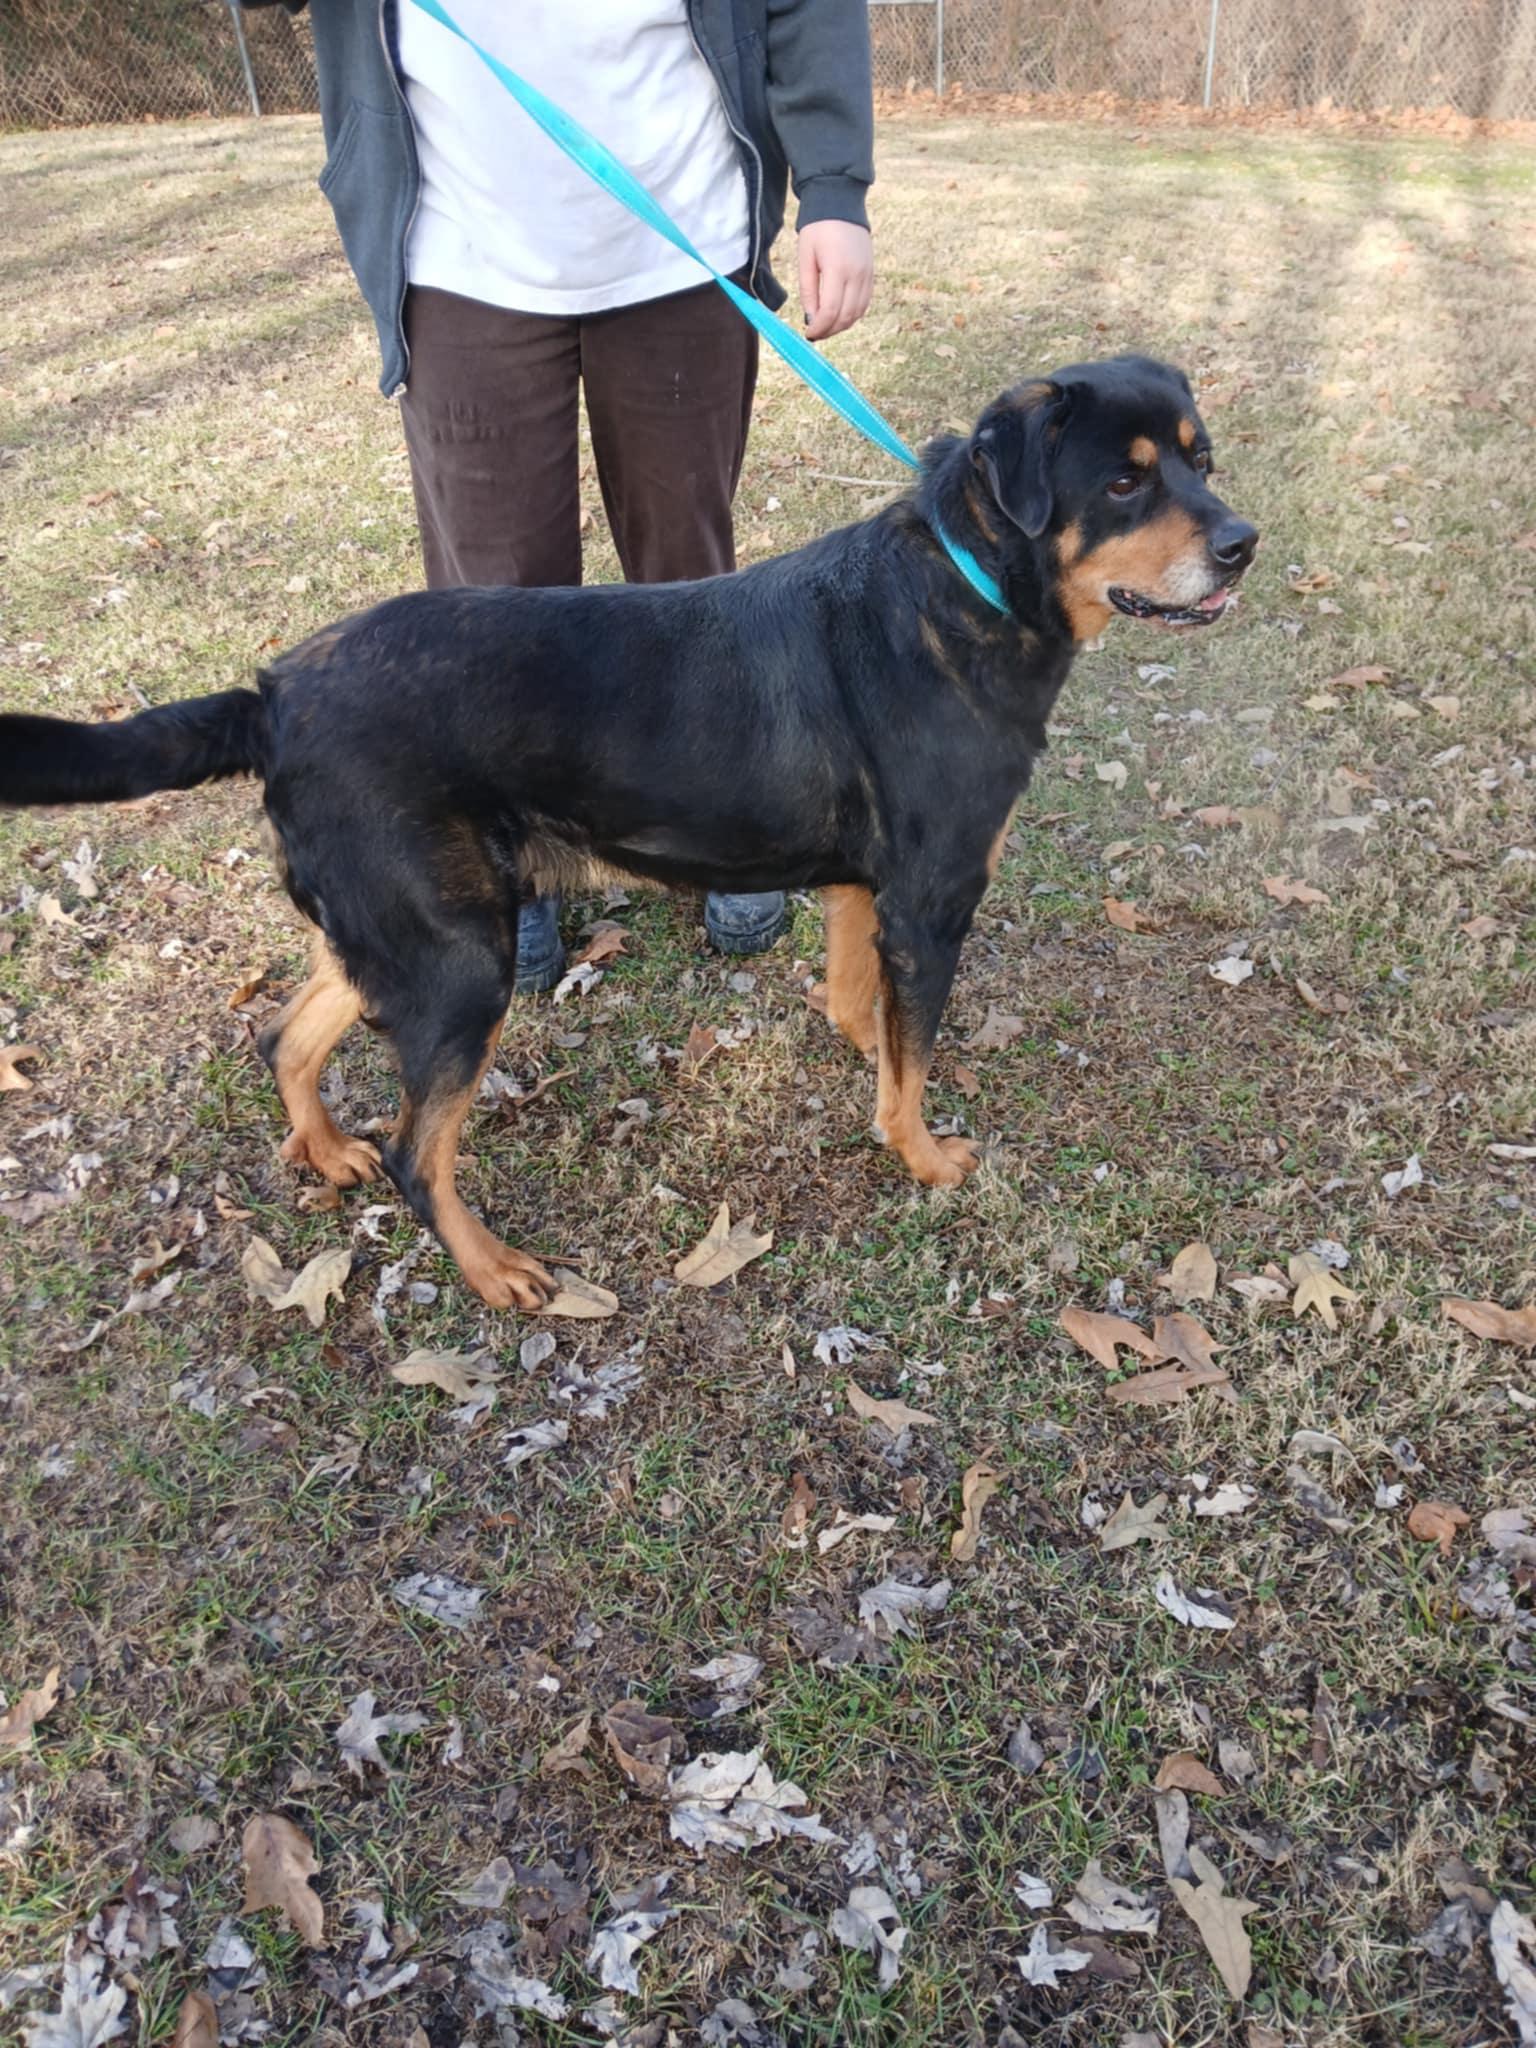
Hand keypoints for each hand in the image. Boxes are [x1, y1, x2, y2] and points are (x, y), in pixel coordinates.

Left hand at [797, 220, 873, 340]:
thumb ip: (808, 290)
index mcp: (838, 268)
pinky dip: (851, 314)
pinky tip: (838, 315)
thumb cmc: (818, 229)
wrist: (841, 203)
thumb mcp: (806, 258)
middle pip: (846, 316)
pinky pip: (864, 303)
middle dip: (829, 330)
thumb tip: (811, 318)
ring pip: (857, 313)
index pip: (831, 311)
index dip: (819, 327)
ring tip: (825, 326)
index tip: (808, 333)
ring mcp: (867, 274)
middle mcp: (857, 274)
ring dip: (841, 325)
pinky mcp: (871, 274)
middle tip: (815, 333)